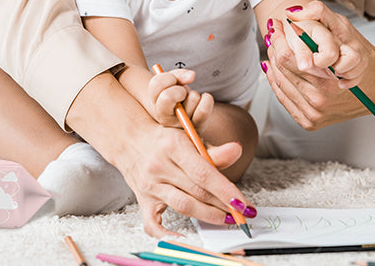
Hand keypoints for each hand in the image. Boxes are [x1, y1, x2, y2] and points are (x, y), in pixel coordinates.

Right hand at [66, 72, 251, 237]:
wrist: (131, 140)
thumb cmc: (166, 138)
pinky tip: (184, 237)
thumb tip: (237, 151)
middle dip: (223, 205)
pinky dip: (167, 234)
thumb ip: (213, 149)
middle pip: (197, 191)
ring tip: (226, 219)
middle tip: (241, 213)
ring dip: (207, 215)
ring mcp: (150, 186)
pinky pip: (152, 224)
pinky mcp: (143, 201)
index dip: (225, 190)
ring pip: (182, 206)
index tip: (243, 203)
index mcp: (174, 146)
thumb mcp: (189, 136)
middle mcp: (160, 166)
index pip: (204, 173)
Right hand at [147, 68, 214, 129]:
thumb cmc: (176, 94)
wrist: (184, 115)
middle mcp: (165, 119)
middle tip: (182, 92)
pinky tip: (202, 100)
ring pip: (192, 97)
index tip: (173, 80)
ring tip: (189, 100)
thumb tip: (191, 76)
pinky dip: (207, 99)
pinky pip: (204, 109)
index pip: (156, 86)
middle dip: (178, 88)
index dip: (168, 78)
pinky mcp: (197, 126)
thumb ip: (177, 75)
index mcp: (155, 105)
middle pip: (167, 96)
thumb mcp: (172, 82)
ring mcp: (181, 124)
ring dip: (193, 94)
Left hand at [261, 1, 374, 128]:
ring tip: (276, 48)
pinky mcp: (310, 122)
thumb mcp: (344, 28)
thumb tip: (292, 13)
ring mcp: (314, 114)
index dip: (278, 38)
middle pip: (280, 70)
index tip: (276, 25)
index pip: (287, 57)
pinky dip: (278, 82)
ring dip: (274, 65)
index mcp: (327, 80)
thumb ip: (319, 14)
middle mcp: (319, 101)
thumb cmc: (361, 56)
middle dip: (274, 48)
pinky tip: (277, 68)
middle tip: (274, 33)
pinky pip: (284, 100)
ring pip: (279, 85)